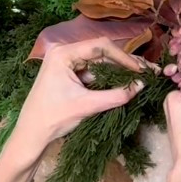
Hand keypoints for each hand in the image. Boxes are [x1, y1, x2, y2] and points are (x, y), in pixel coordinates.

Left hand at [4, 35, 143, 177]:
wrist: (31, 134)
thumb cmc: (53, 118)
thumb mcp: (87, 106)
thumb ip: (116, 94)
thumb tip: (142, 85)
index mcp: (63, 54)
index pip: (100, 47)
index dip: (124, 57)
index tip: (140, 70)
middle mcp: (64, 52)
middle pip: (102, 53)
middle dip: (125, 64)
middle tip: (149, 72)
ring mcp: (66, 62)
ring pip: (100, 63)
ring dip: (119, 71)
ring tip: (142, 78)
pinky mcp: (69, 73)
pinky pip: (93, 72)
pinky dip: (109, 78)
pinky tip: (126, 83)